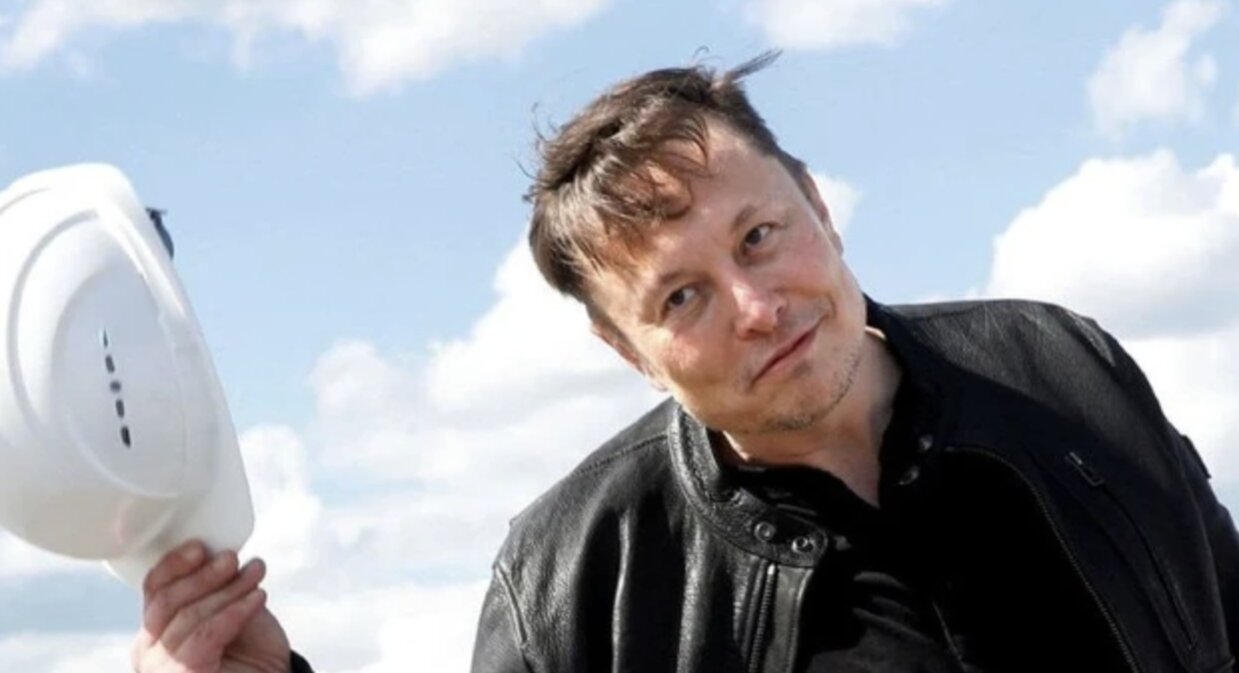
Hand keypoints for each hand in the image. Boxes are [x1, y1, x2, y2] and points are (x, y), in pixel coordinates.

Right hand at [131, 540, 290, 672]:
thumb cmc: (249, 651)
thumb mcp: (231, 610)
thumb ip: (218, 586)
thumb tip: (219, 552)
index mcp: (154, 630)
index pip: (154, 588)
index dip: (175, 563)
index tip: (201, 545)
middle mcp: (149, 650)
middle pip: (166, 600)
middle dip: (203, 574)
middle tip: (231, 557)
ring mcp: (161, 666)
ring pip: (189, 615)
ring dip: (228, 589)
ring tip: (255, 572)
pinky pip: (206, 635)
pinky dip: (235, 611)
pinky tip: (258, 597)